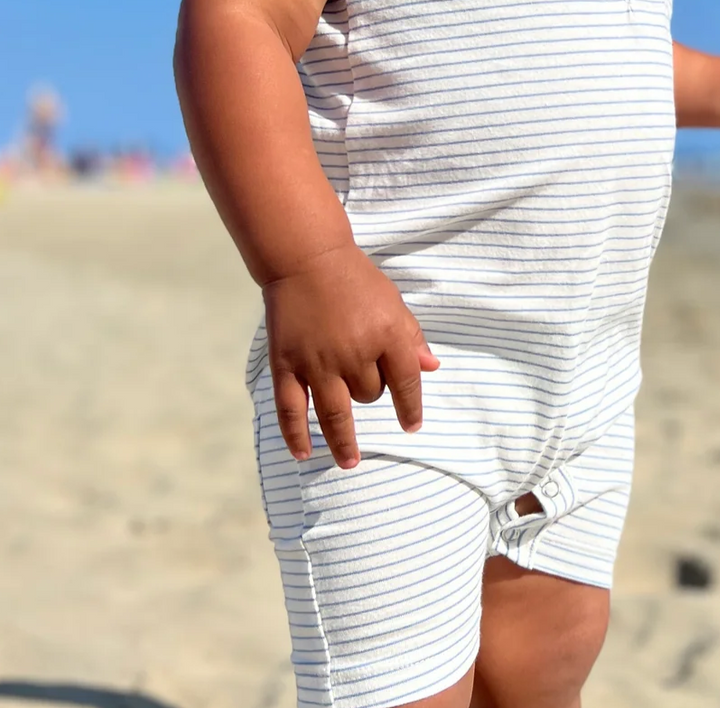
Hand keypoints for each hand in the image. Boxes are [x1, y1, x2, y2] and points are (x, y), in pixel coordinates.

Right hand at [264, 244, 439, 468]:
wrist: (307, 258)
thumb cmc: (356, 279)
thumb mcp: (393, 302)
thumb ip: (411, 337)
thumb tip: (432, 368)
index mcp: (387, 334)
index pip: (407, 382)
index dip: (411, 408)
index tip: (412, 426)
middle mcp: (355, 353)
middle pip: (369, 395)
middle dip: (371, 394)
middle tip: (364, 383)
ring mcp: (318, 362)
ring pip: (336, 414)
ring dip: (343, 442)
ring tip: (349, 461)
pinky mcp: (287, 365)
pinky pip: (292, 410)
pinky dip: (297, 435)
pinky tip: (304, 453)